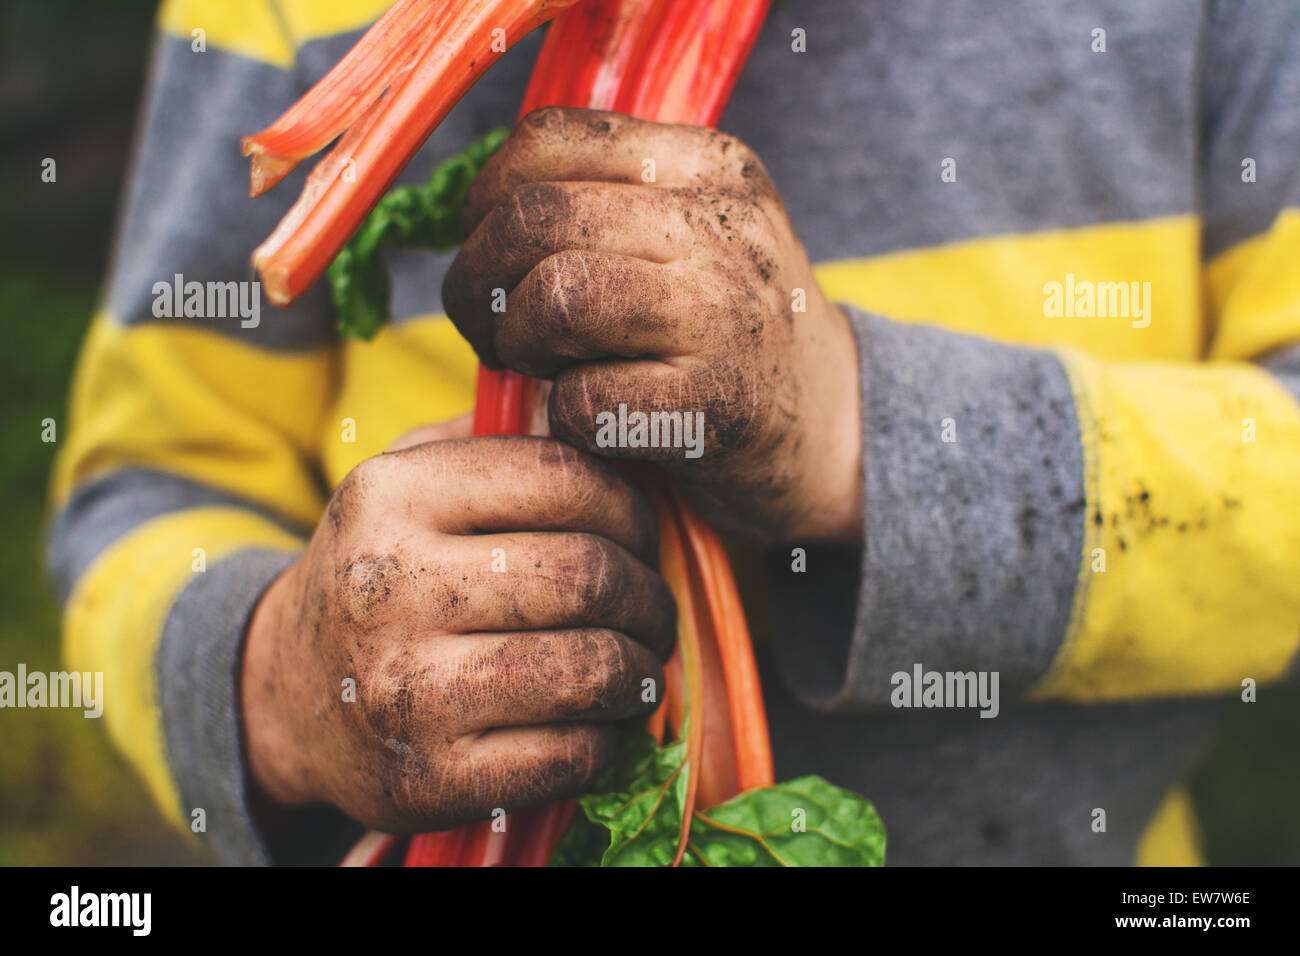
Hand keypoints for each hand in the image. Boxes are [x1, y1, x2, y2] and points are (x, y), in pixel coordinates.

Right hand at [241, 421, 673, 832]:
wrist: (288, 696)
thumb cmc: (381, 573)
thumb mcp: (408, 483)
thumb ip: (497, 439)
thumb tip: (605, 421)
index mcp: (391, 496)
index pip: (561, 478)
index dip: (629, 507)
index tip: (639, 534)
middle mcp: (391, 587)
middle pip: (586, 575)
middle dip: (647, 595)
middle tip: (651, 608)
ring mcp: (408, 690)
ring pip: (589, 668)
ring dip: (640, 671)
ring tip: (638, 665)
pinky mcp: (430, 777)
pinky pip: (570, 753)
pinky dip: (608, 739)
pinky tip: (598, 722)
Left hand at [443, 107, 861, 544]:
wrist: (839, 426)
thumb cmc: (732, 329)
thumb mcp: (698, 229)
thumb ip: (608, 200)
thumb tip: (478, 215)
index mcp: (707, 164)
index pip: (551, 139)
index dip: (487, 198)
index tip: (488, 250)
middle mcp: (720, 226)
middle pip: (535, 219)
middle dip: (477, 280)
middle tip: (491, 327)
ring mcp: (726, 314)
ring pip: (557, 298)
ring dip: (518, 344)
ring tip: (539, 367)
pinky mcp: (719, 405)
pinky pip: (585, 399)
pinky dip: (564, 418)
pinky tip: (591, 420)